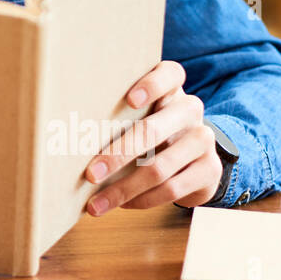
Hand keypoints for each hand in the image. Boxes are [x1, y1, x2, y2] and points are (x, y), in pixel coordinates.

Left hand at [83, 60, 222, 214]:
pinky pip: (172, 188)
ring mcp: (203, 139)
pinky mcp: (210, 169)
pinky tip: (123, 204)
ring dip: (123, 189)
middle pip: (154, 130)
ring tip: (97, 204)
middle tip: (90, 174)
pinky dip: (143, 200)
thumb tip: (69, 135)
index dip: (151, 85)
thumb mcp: (141, 115)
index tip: (129, 100)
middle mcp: (190, 110)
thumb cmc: (153, 130)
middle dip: (117, 154)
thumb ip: (119, 114)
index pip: (170, 75)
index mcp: (171, 89)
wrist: (196, 157)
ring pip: (159, 167)